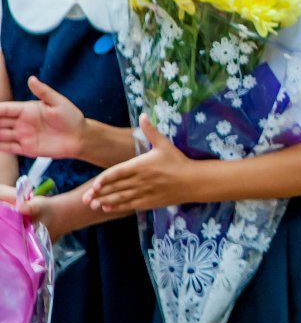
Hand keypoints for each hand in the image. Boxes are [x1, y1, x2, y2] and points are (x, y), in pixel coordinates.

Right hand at [0, 77, 87, 158]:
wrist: (81, 137)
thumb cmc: (72, 118)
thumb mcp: (58, 102)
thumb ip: (44, 92)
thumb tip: (32, 78)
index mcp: (27, 110)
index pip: (4, 109)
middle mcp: (22, 123)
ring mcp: (23, 136)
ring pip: (0, 135)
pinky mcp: (26, 148)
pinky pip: (8, 148)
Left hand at [82, 115, 196, 212]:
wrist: (193, 180)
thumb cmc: (177, 161)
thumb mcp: (164, 144)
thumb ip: (150, 131)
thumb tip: (143, 114)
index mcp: (142, 165)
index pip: (118, 173)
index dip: (105, 180)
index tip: (94, 185)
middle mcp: (141, 180)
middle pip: (116, 187)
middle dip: (99, 194)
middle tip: (84, 198)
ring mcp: (145, 192)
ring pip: (121, 198)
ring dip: (105, 201)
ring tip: (91, 205)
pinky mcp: (149, 201)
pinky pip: (130, 205)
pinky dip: (117, 207)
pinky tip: (106, 208)